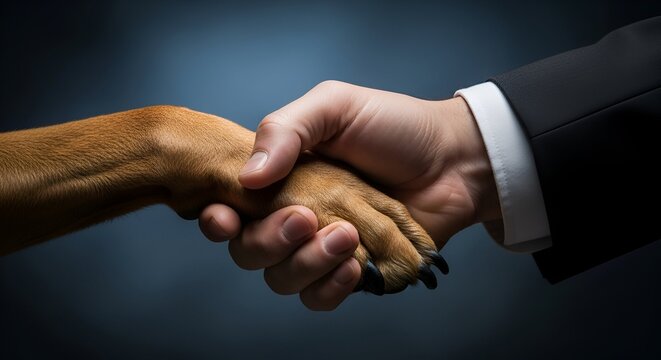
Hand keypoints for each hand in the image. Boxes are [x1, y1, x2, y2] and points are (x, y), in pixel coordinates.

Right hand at [200, 81, 499, 308]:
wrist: (453, 159)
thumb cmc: (394, 127)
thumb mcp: (335, 106)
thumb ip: (285, 130)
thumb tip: (247, 178)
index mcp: (281, 178)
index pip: (230, 208)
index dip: (217, 220)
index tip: (225, 218)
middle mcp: (294, 216)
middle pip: (249, 252)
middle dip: (268, 241)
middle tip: (306, 218)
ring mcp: (321, 248)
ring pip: (281, 279)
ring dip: (305, 263)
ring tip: (346, 235)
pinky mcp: (353, 272)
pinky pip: (320, 298)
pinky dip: (331, 287)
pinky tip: (355, 264)